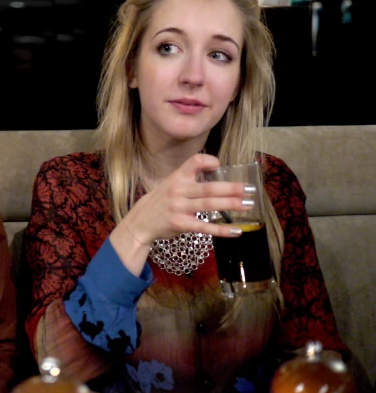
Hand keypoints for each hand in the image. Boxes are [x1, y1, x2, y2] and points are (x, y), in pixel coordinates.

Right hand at [109, 154, 254, 274]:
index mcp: (178, 177)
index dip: (209, 161)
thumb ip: (190, 176)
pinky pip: (204, 227)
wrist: (141, 220)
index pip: (194, 162)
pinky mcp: (180, 224)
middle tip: (251, 189)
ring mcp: (179, 208)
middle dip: (232, 188)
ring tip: (248, 205)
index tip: (220, 166)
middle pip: (209, 187)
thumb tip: (216, 169)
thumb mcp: (171, 182)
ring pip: (209, 205)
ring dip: (231, 205)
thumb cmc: (161, 200)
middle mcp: (178, 190)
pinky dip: (221, 230)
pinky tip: (236, 231)